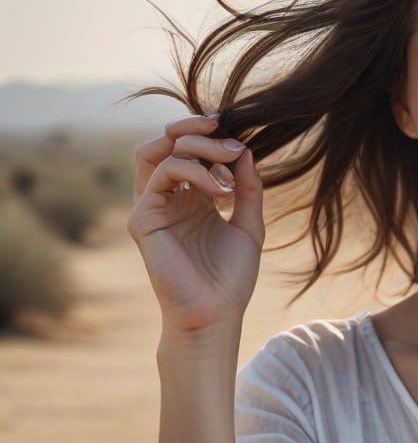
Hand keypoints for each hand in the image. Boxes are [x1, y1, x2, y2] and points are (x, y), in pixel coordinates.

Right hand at [127, 113, 263, 331]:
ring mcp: (152, 206)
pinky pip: (163, 175)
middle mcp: (168, 198)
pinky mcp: (143, 218)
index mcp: (191, 198)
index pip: (188, 150)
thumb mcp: (249, 225)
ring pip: (159, 151)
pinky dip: (195, 171)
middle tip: (231, 139)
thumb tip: (246, 151)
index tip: (236, 129)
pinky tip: (222, 190)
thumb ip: (248, 188)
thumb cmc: (231, 277)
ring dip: (198, 146)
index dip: (207, 134)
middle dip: (198, 131)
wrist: (216, 313)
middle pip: (167, 143)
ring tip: (230, 159)